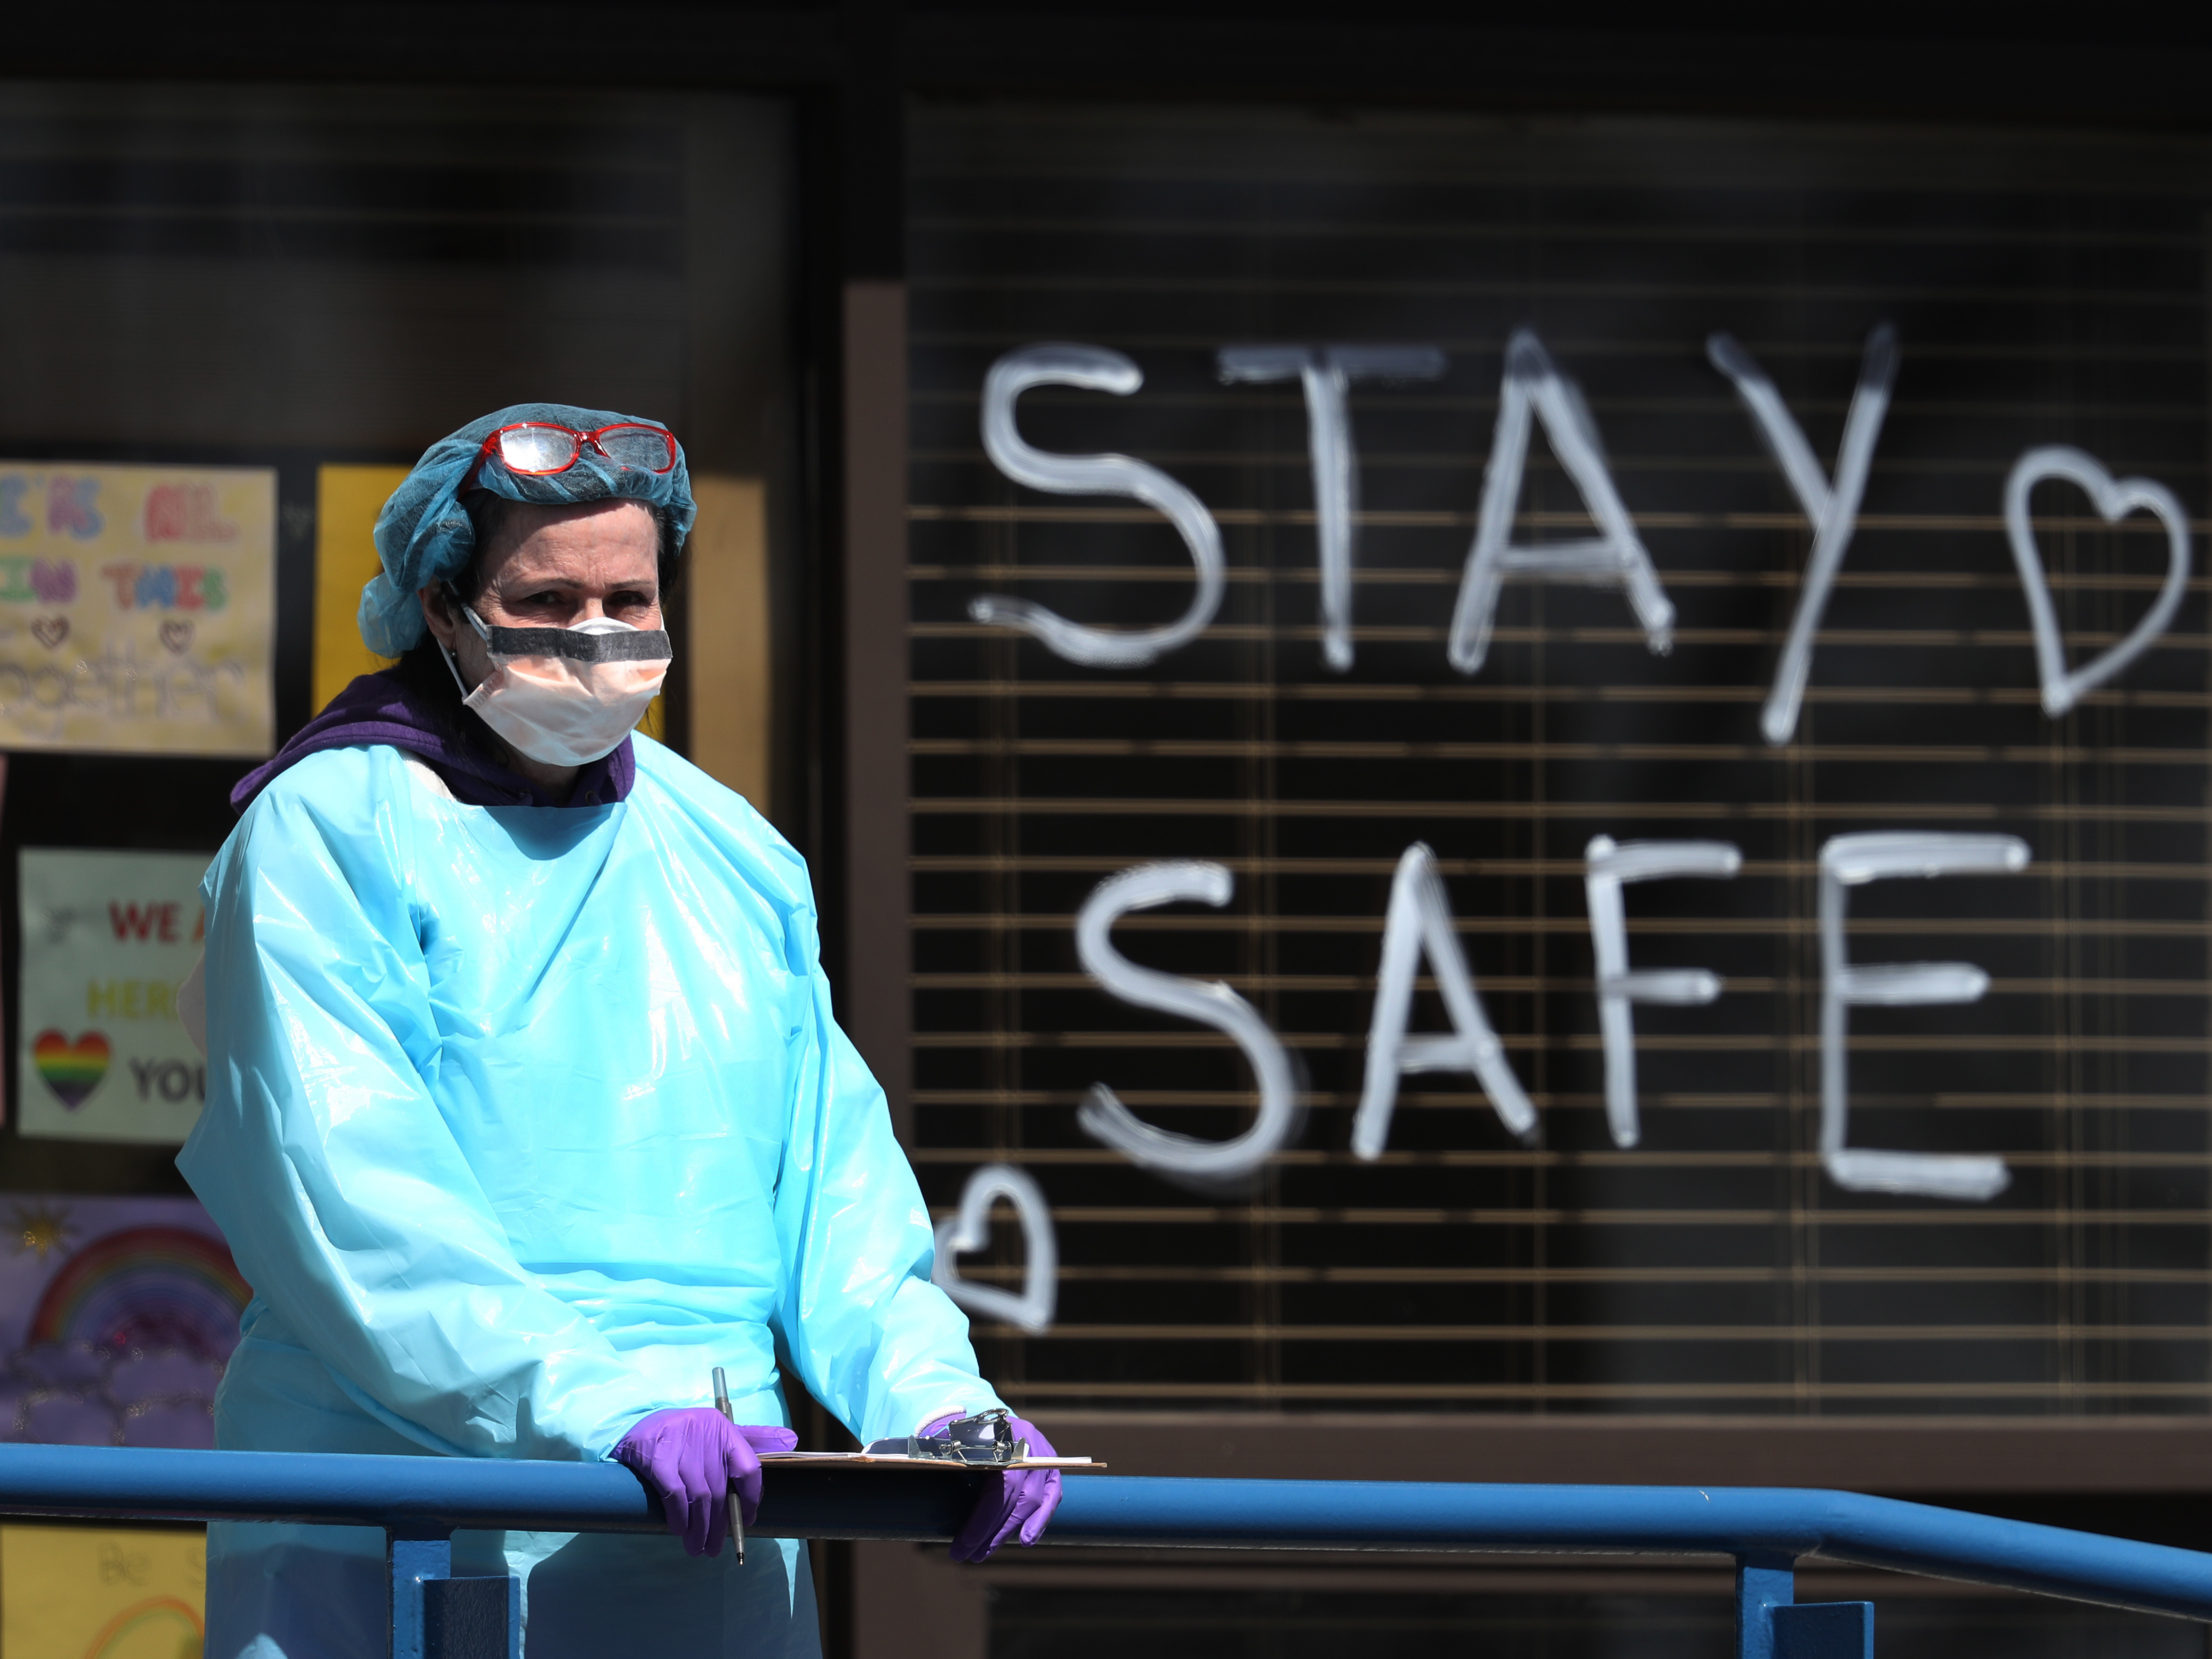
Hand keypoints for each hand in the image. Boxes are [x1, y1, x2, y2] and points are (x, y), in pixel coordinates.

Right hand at [614, 1408, 797, 1556]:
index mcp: (724, 1428)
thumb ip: (753, 1438)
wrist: (633, 1422)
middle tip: (714, 1549)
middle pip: (722, 1490)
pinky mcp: (656, 1457)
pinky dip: (679, 1517)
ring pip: (700, 1497)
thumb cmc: (683, 1433)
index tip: (746, 1521)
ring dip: (700, 1529)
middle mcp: (706, 1434)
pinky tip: (679, 1530)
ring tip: (697, 1548)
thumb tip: (791, 1440)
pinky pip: (674, 1495)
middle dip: (720, 1526)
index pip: (749, 1468)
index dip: (751, 1500)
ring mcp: (680, 1445)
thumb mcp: (719, 1430)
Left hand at [924, 1413, 1062, 1561]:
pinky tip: (1027, 1541)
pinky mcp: (1051, 1468)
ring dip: (1009, 1532)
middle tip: (968, 1556)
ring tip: (983, 1553)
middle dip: (992, 1532)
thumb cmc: (964, 1436)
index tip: (961, 1546)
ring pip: (1034, 1501)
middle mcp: (1027, 1444)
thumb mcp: (951, 1440)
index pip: (999, 1486)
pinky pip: (1052, 1498)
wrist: (989, 1422)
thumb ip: (941, 1456)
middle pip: (1016, 1497)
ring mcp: (1043, 1455)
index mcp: (1001, 1436)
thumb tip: (911, 1472)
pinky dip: (1040, 1521)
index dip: (982, 1520)